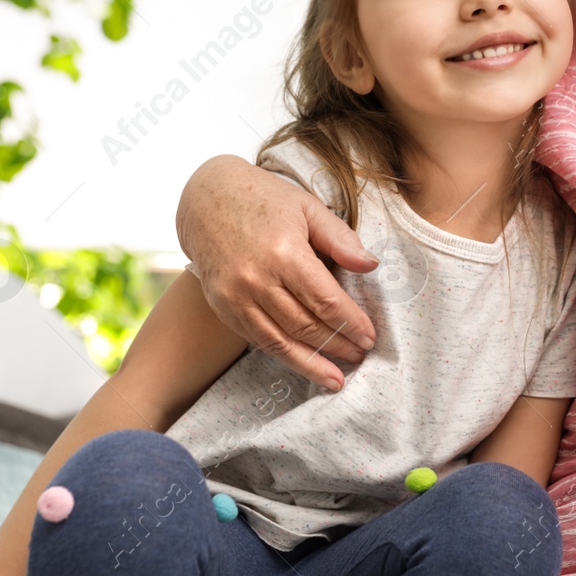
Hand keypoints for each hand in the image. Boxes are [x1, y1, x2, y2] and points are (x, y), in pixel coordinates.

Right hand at [175, 155, 380, 389]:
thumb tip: (371, 265)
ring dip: (311, 363)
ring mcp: (235, 297)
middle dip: (337, 345)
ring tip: (336, 377)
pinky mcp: (222, 307)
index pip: (325, 301)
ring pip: (280, 342)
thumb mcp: (307, 206)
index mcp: (283, 253)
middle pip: (305, 325)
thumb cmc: (263, 198)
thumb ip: (339, 238)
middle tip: (360, 355)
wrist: (205, 199)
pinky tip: (303, 364)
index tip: (370, 337)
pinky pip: (257, 340)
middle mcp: (257, 280)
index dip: (351, 323)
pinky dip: (283, 356)